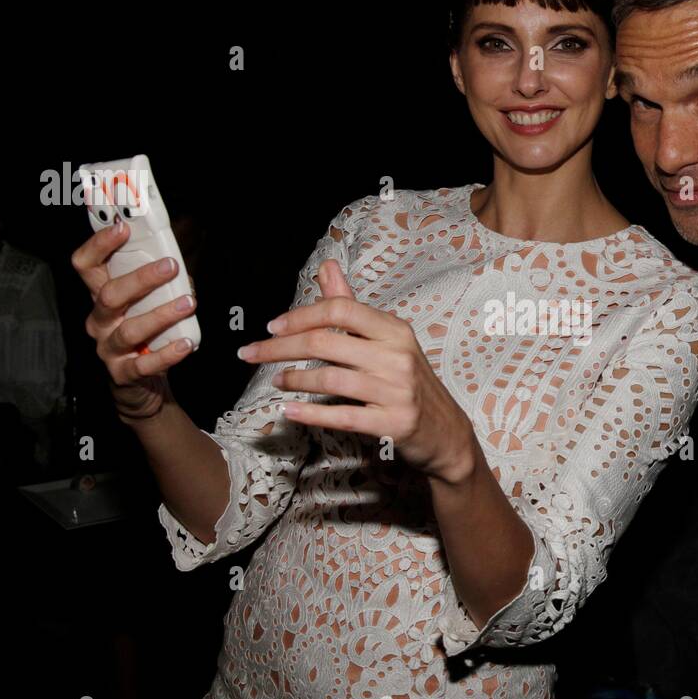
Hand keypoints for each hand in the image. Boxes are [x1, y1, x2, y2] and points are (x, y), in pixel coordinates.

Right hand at [71, 219, 197, 420]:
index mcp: (101, 297)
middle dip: (141, 278)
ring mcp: (108, 348)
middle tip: (170, 266)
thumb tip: (178, 257)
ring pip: (130, 329)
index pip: (86, 266)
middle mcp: (100, 320)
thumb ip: (158, 281)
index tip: (123, 228)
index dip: (99, 245)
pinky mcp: (123, 373)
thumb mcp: (146, 303)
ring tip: (188, 303)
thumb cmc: (146, 335)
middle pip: (109, 295)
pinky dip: (168, 353)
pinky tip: (186, 344)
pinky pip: (145, 364)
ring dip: (161, 314)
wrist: (141, 384)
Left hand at [236, 259, 475, 483]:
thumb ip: (351, 306)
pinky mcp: (393, 423)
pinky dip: (311, 414)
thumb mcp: (387, 339)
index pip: (341, 309)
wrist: (445, 431)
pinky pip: (343, 416)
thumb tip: (327, 267)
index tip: (272, 326)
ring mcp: (396, 391)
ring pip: (330, 379)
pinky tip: (290, 411)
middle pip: (326, 342)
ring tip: (275, 380)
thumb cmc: (408, 381)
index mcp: (394, 330)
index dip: (301, 316)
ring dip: (293, 379)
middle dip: (279, 347)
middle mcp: (397, 356)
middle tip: (251, 354)